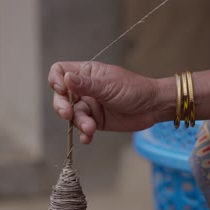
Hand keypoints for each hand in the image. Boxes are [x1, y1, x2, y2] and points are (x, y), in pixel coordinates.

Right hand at [48, 61, 174, 143]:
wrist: (152, 108)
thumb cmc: (134, 89)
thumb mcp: (109, 86)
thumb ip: (86, 85)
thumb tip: (65, 78)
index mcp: (87, 73)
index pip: (60, 71)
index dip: (57, 80)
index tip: (62, 89)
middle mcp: (84, 89)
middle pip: (60, 96)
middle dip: (61, 106)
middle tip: (68, 114)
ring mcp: (89, 105)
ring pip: (72, 114)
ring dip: (79, 122)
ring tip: (90, 128)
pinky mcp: (95, 121)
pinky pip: (82, 128)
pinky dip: (83, 134)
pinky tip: (87, 138)